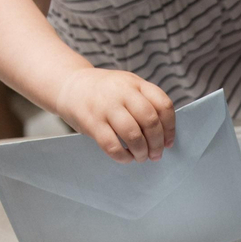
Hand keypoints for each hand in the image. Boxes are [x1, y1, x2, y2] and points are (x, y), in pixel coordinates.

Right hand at [55, 68, 175, 162]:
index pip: (163, 105)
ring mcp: (106, 106)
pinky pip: (112, 145)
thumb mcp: (127, 87)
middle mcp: (122, 92)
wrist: (70, 85)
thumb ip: (145, 103)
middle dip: (157, 143)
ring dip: (142, 152)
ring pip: (133, 135)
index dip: (170, 128)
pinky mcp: (91, 122)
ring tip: (141, 157)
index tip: (169, 142)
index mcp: (136, 83)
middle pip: (150, 121)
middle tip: (157, 154)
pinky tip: (126, 157)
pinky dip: (123, 157)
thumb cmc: (105, 92)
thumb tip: (164, 136)